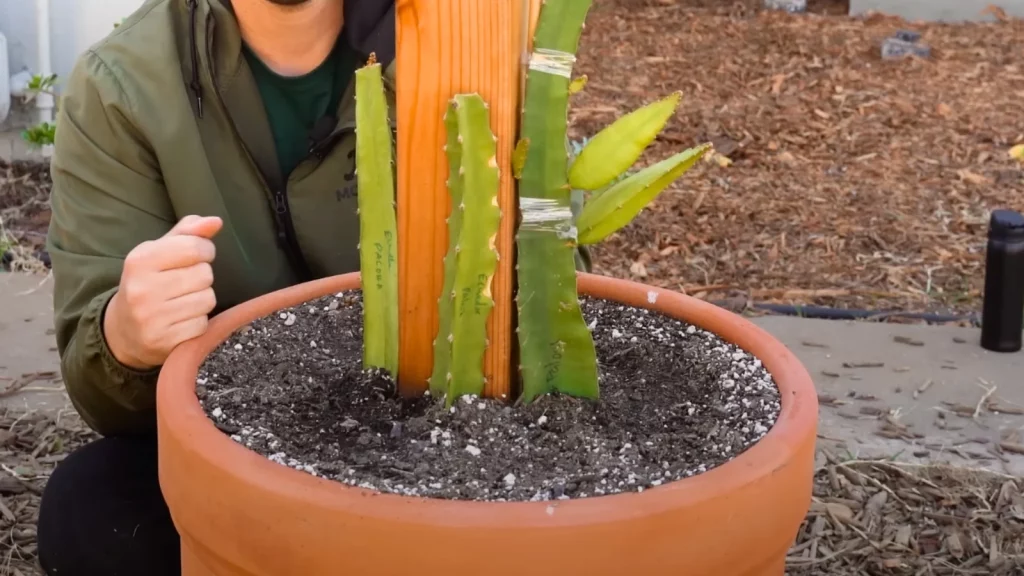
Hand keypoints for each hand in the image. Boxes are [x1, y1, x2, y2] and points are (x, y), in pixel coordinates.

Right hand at [104, 215, 222, 369]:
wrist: (123, 330)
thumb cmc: (149, 282)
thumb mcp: (159, 252)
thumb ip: (188, 233)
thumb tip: (215, 221)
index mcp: (140, 260)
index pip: (195, 247)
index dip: (205, 251)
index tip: (198, 256)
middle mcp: (142, 288)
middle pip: (205, 274)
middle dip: (202, 277)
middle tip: (185, 283)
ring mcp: (151, 318)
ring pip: (207, 299)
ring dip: (202, 299)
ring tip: (183, 301)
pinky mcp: (163, 341)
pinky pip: (202, 324)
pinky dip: (198, 322)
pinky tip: (182, 320)